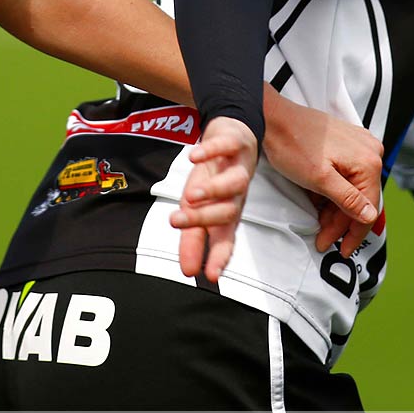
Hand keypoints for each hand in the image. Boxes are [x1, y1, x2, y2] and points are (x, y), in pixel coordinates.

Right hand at [168, 117, 257, 281]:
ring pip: (234, 183)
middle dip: (202, 219)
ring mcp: (238, 168)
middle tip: (175, 222)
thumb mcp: (200, 207)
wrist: (235, 136)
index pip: (226, 240)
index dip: (218, 257)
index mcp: (227, 213)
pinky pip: (226, 147)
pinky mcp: (236, 144)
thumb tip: (188, 271)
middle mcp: (237, 195)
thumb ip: (194, 238)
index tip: (209, 276)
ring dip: (213, 190)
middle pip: (227, 212)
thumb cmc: (216, 176)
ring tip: (190, 195)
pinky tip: (193, 157)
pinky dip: (210, 151)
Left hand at [260, 92, 382, 256]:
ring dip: (336, 210)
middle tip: (324, 240)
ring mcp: (359, 146)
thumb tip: (369, 216)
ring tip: (320, 225)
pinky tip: (321, 204)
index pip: (369, 209)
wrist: (274, 118)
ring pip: (353, 190)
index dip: (354, 233)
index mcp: (368, 161)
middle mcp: (370, 152)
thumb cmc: (292, 143)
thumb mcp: (319, 179)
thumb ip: (347, 200)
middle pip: (361, 200)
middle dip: (341, 223)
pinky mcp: (347, 145)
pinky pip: (347, 177)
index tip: (344, 249)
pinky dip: (335, 193)